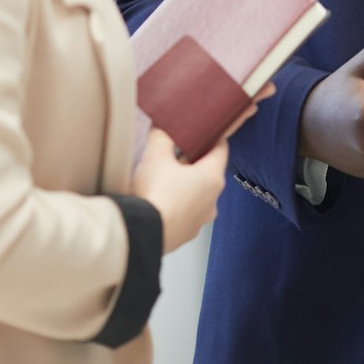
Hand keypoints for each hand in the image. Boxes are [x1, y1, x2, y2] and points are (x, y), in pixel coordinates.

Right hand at [133, 128, 231, 253]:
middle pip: (207, 172)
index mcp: (212, 177)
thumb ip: (162, 136)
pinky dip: (175, 204)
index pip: (221, 149)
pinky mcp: (185, 234)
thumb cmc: (155, 194)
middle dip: (191, 161)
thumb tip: (163, 128)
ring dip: (183, 185)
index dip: (212, 136)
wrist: (141, 234)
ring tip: (160, 178)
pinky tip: (157, 200)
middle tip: (171, 152)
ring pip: (196, 194)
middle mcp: (212, 200)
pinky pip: (184, 212)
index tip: (204, 129)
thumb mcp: (156, 155)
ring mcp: (200, 220)